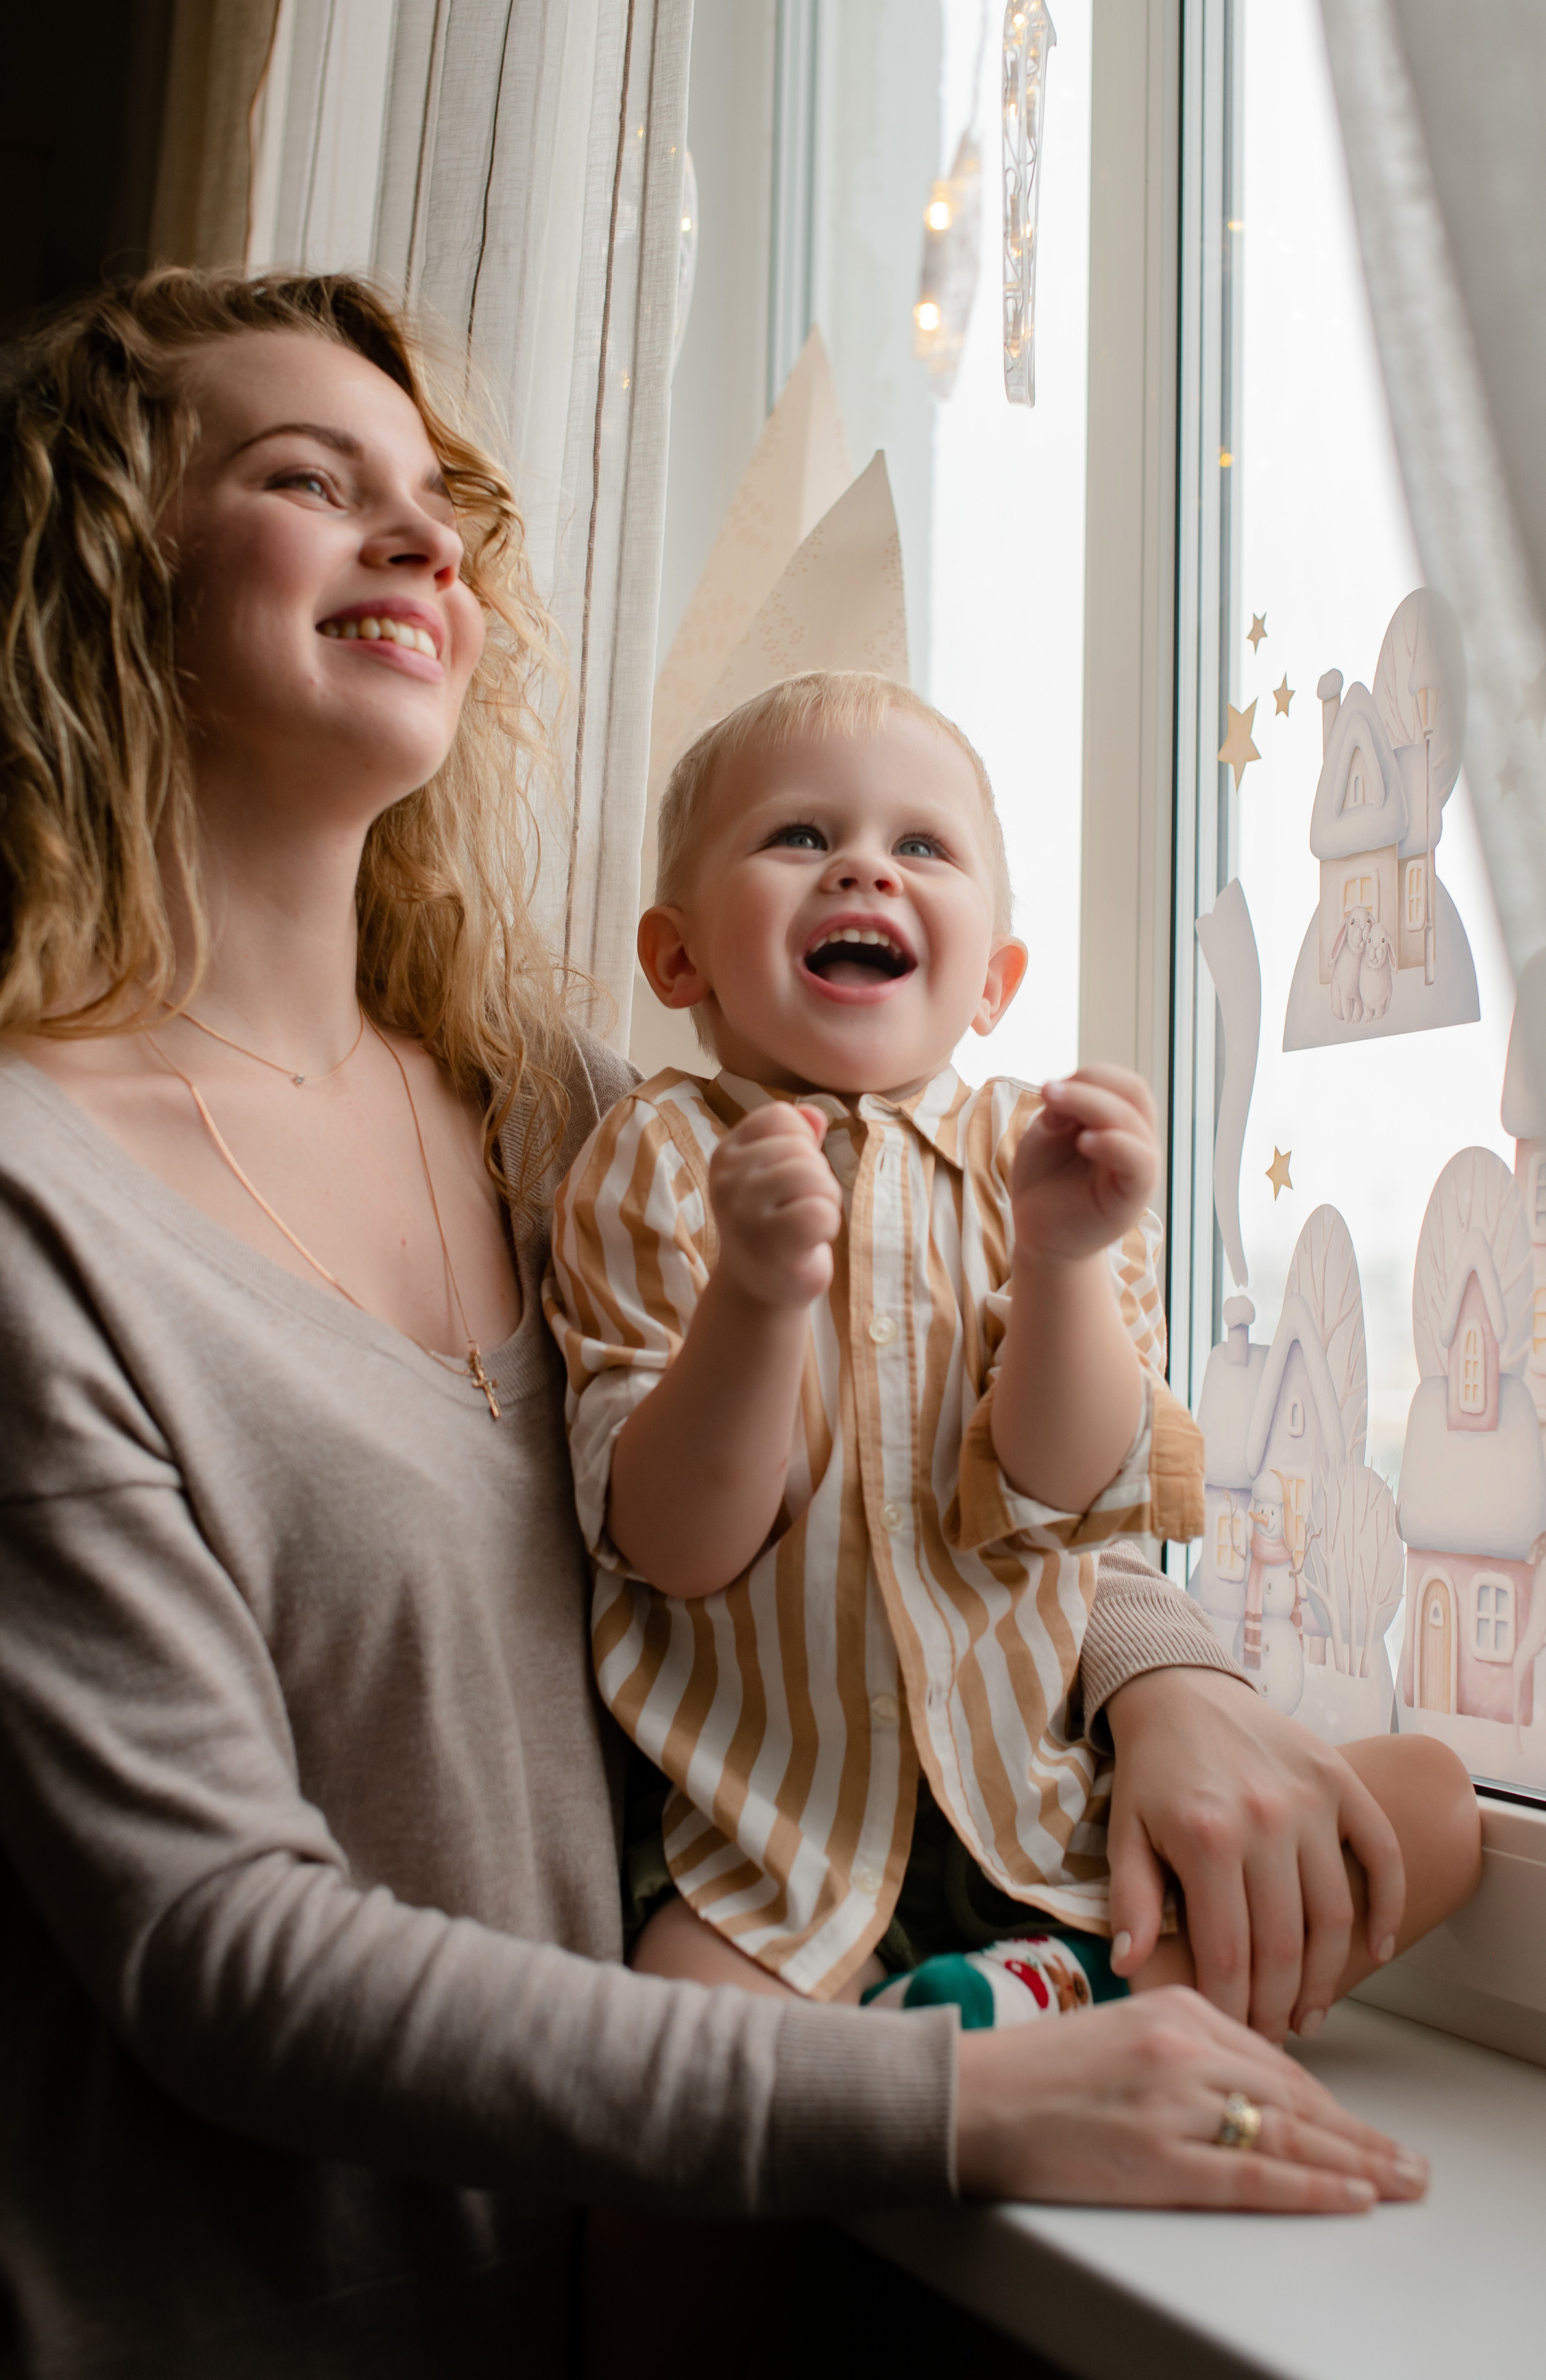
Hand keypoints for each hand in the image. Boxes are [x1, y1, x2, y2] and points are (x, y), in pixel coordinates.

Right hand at [708, 1104, 841, 1308]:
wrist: (759, 1288)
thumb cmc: (776, 1224)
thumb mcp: (779, 1174)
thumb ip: (797, 1139)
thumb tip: (815, 1113)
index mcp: (727, 1154)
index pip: (782, 1117)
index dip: (802, 1143)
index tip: (789, 1176)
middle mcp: (727, 1180)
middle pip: (801, 1148)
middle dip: (817, 1176)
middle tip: (798, 1207)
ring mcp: (743, 1214)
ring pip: (814, 1176)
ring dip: (825, 1201)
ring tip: (804, 1224)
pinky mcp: (768, 1245)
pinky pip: (821, 1212)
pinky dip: (827, 1226)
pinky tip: (808, 1242)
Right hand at [955, 1986, 1426, 2208]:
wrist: (972, 2097)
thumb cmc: (1037, 2070)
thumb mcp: (1122, 2027)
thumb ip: (1184, 2041)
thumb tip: (1248, 2081)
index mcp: (1176, 2007)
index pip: (1275, 2058)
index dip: (1328, 2100)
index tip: (1360, 2126)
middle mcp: (1183, 2047)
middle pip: (1294, 2096)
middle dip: (1360, 2135)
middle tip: (1409, 2162)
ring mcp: (1174, 2103)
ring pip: (1288, 2134)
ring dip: (1356, 2164)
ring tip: (1398, 2182)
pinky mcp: (1160, 2159)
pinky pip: (1254, 2175)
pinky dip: (1311, 2187)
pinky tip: (1348, 2196)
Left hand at [1011, 1066, 1159, 1263]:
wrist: (1038, 1232)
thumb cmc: (1045, 1180)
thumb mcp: (1047, 1134)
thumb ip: (1060, 1110)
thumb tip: (1067, 1091)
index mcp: (1119, 1122)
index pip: (1123, 1084)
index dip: (1091, 1075)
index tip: (1050, 1086)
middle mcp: (1136, 1141)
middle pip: (1135, 1094)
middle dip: (1091, 1084)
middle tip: (1048, 1090)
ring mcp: (1137, 1169)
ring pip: (1134, 1123)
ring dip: (1093, 1105)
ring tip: (1053, 1105)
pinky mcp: (1132, 1197)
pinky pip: (1139, 1163)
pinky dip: (1115, 1144)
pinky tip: (1084, 1141)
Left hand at [1104, 1666, 1404, 2041]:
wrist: (1179, 1691)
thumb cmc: (1151, 1772)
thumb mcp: (1125, 1835)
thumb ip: (1132, 1903)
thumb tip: (1132, 1968)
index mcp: (1207, 1840)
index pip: (1229, 1954)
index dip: (1236, 2009)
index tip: (1235, 2038)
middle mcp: (1265, 1822)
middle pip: (1286, 1945)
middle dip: (1279, 2006)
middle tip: (1273, 2036)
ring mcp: (1310, 1800)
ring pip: (1335, 1913)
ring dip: (1327, 1975)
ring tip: (1309, 2011)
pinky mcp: (1340, 1780)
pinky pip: (1381, 1854)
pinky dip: (1388, 1906)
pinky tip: (1377, 1950)